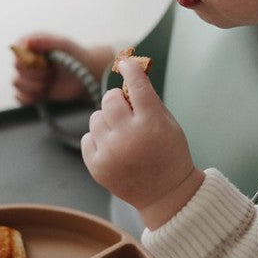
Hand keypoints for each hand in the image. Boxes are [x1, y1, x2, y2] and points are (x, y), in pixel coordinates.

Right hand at [12, 34, 113, 104]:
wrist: (86, 75)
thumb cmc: (75, 55)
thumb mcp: (64, 45)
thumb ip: (46, 41)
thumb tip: (27, 42)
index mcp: (30, 43)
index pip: (17, 51)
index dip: (29, 60)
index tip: (45, 63)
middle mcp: (24, 58)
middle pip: (17, 68)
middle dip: (36, 74)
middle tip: (52, 73)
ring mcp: (26, 75)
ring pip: (16, 83)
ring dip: (35, 86)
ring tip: (50, 82)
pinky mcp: (29, 90)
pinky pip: (19, 97)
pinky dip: (30, 98)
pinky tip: (43, 93)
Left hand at [81, 58, 204, 228]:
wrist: (166, 194)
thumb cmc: (169, 154)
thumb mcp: (169, 123)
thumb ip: (148, 100)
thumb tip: (128, 75)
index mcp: (151, 123)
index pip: (136, 85)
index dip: (130, 69)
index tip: (125, 63)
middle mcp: (128, 136)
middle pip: (109, 99)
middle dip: (117, 100)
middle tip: (126, 109)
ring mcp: (110, 153)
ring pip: (95, 117)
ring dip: (107, 120)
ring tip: (121, 133)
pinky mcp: (97, 166)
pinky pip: (88, 138)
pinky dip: (98, 138)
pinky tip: (113, 147)